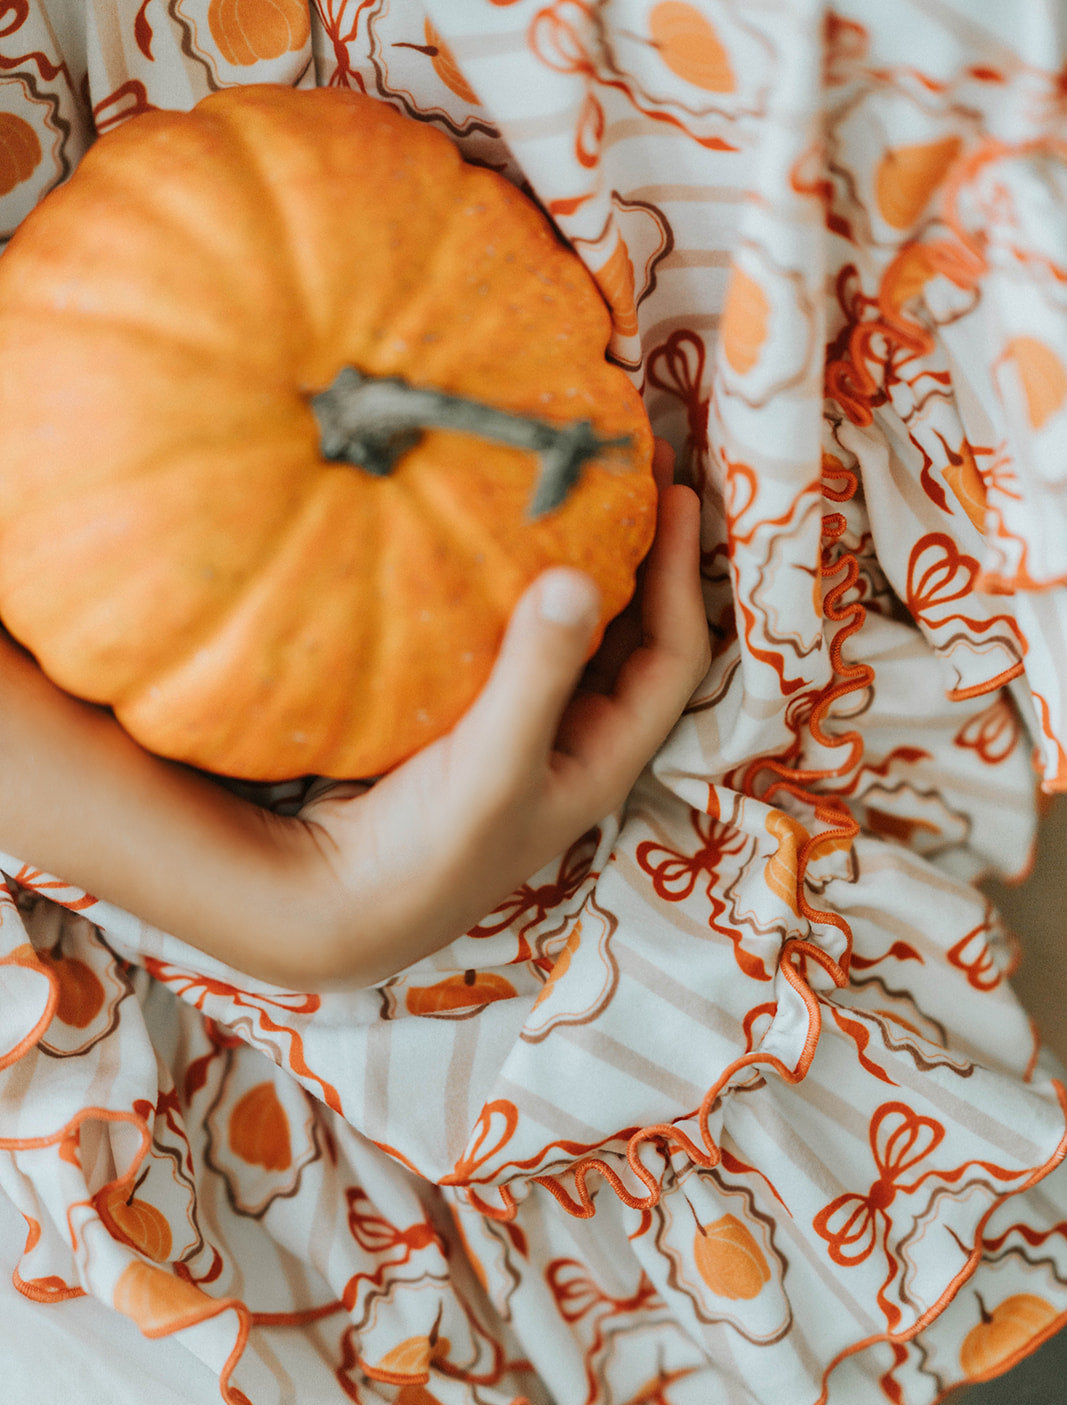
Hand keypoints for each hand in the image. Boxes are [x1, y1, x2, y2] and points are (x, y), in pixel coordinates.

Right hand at [288, 440, 710, 986]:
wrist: (337, 898)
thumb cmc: (430, 848)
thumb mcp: (494, 766)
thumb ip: (536, 678)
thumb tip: (578, 579)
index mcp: (603, 755)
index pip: (672, 654)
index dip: (681, 575)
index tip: (671, 493)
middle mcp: (573, 735)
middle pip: (631, 630)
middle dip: (639, 552)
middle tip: (629, 465)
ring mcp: (520, 721)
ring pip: (571, 627)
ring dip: (579, 560)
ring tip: (571, 480)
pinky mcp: (467, 710)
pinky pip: (510, 633)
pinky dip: (514, 583)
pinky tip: (491, 534)